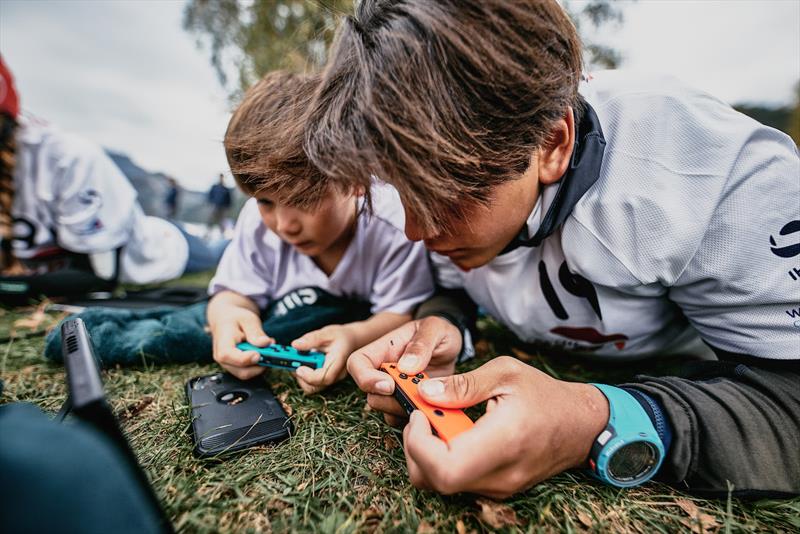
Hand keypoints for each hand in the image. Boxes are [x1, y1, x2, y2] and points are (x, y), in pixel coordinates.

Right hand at [210, 308, 273, 379]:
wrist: (225, 320)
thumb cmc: (235, 319)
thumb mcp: (247, 319)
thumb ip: (255, 332)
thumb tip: (265, 343)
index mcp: (222, 343)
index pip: (229, 356)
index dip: (246, 358)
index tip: (259, 354)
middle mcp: (222, 358)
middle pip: (242, 371)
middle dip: (260, 364)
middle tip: (271, 351)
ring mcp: (228, 365)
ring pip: (247, 374)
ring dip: (261, 364)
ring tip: (267, 349)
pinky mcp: (235, 368)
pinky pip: (249, 371)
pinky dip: (259, 365)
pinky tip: (263, 353)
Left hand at [291, 325, 357, 393]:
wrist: (351, 341)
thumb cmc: (341, 337)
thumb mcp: (327, 333)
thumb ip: (312, 339)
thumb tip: (295, 345)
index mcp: (339, 363)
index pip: (324, 377)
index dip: (309, 376)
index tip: (298, 367)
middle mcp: (336, 375)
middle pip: (315, 387)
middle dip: (301, 377)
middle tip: (295, 362)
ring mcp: (331, 379)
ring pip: (312, 387)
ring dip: (301, 376)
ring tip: (301, 359)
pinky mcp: (325, 379)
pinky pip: (312, 383)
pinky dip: (304, 375)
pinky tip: (305, 362)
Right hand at [346, 316, 462, 423]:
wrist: (451, 347)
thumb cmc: (438, 332)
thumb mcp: (435, 328)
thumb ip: (421, 344)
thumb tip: (406, 367)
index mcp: (383, 349)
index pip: (357, 363)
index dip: (366, 378)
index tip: (390, 386)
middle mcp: (384, 372)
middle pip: (371, 394)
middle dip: (392, 399)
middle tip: (418, 394)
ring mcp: (395, 390)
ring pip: (386, 410)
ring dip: (406, 409)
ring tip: (430, 399)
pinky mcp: (407, 404)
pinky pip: (402, 419)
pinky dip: (416, 418)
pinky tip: (432, 408)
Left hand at [402, 356, 608, 497]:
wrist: (582, 424)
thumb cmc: (545, 395)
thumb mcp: (505, 373)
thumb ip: (463, 384)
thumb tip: (426, 394)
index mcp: (503, 442)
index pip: (444, 468)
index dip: (419, 445)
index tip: (420, 415)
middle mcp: (500, 474)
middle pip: (435, 481)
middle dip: (415, 449)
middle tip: (421, 417)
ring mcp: (500, 486)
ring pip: (443, 484)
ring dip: (428, 455)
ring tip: (438, 421)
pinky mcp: (499, 488)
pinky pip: (460, 481)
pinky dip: (444, 460)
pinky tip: (453, 433)